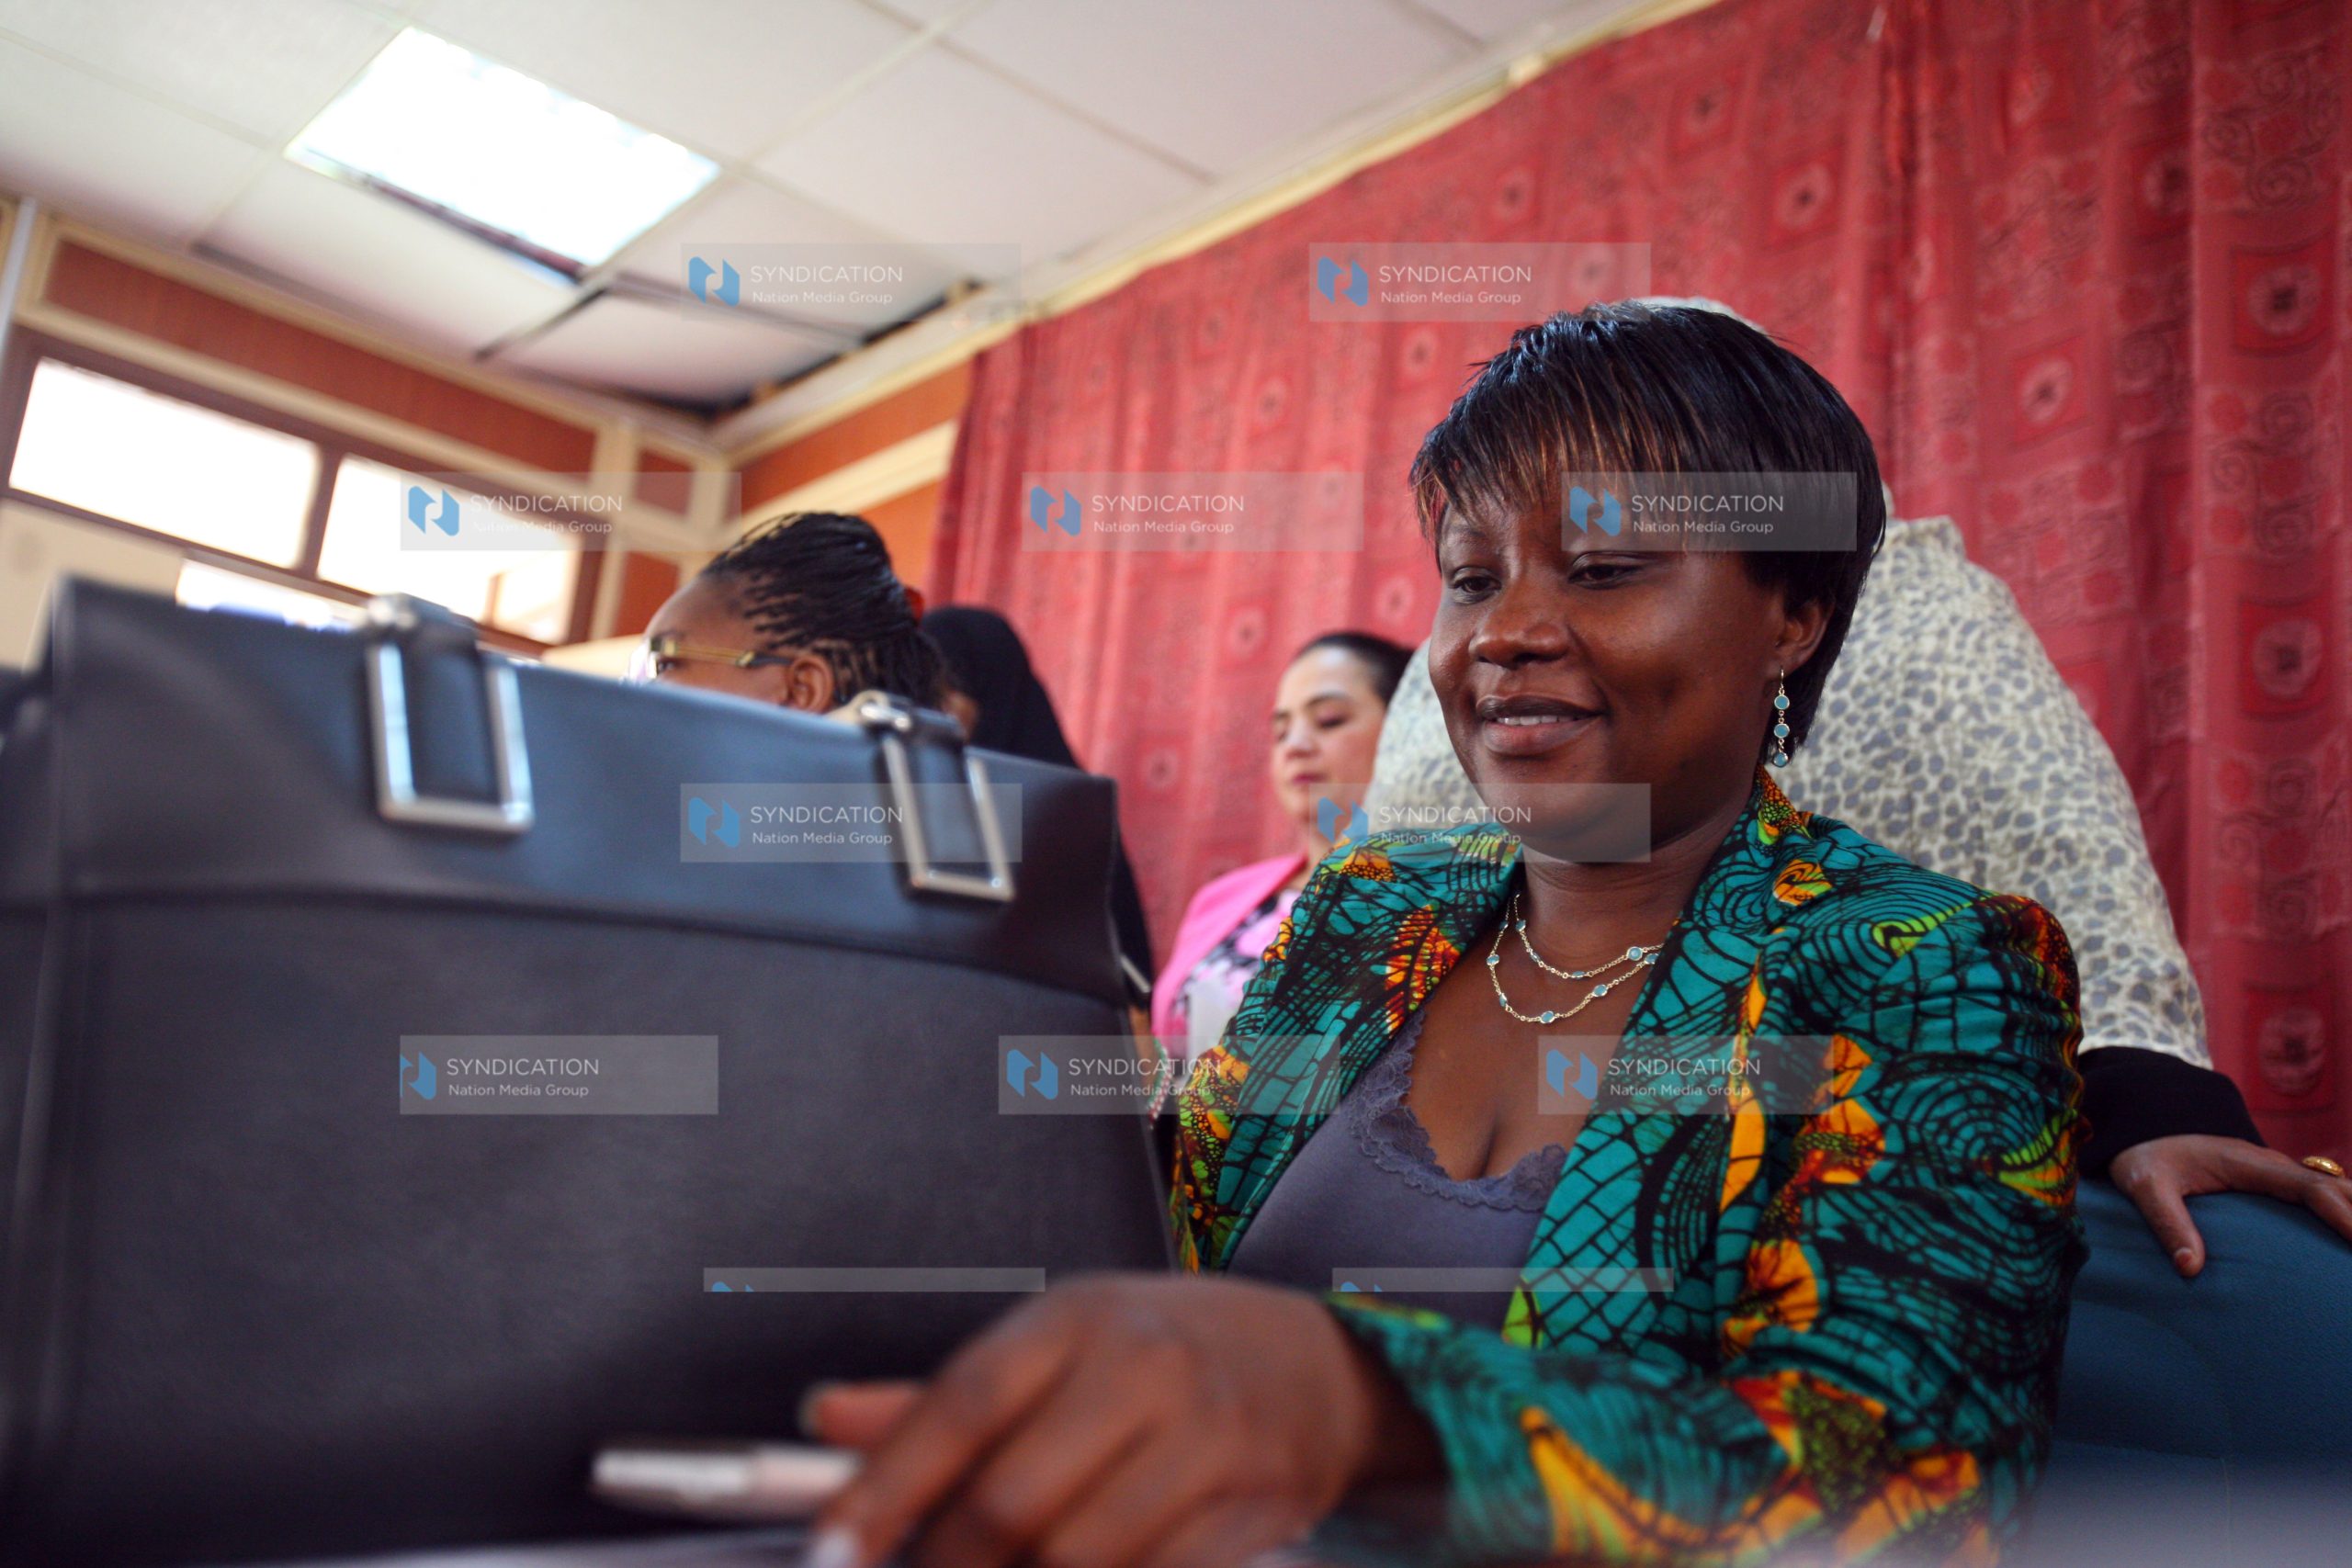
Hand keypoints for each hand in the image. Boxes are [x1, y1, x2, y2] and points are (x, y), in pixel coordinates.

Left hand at [800, 1274, 1438, 1567]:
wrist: (1319, 1364)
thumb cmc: (1169, 1352)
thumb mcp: (1059, 1343)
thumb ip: (942, 1396)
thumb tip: (828, 1419)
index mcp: (1077, 1318)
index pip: (962, 1403)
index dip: (886, 1489)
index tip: (833, 1550)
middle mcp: (1142, 1368)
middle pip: (1012, 1503)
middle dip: (949, 1565)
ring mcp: (1204, 1439)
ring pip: (1077, 1559)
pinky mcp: (1251, 1506)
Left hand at [2109, 1134, 2351, 1276]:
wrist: (2138, 1130)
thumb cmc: (2143, 1158)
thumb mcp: (2146, 1188)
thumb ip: (2167, 1224)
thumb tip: (2190, 1269)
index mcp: (2247, 1163)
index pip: (2309, 1187)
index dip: (2341, 1212)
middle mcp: (2270, 1165)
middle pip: (2335, 1188)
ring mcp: (2275, 1173)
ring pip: (2333, 1189)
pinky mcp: (2272, 1184)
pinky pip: (2319, 1196)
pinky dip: (2343, 1211)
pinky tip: (2351, 1234)